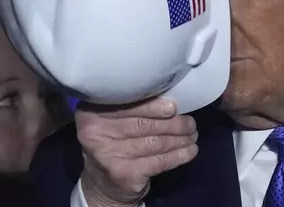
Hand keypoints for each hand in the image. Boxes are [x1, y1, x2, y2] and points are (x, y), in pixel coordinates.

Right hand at [76, 99, 198, 206]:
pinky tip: (190, 151)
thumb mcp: (112, 120)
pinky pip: (159, 161)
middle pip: (143, 124)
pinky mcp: (124, 174)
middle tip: (190, 123)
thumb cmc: (113, 142)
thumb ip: (131, 107)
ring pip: (155, 143)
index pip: (127, 105)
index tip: (174, 107)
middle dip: (173, 123)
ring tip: (192, 134)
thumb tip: (171, 100)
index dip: (154, 106)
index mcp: (90, 112)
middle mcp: (95, 133)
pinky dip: (179, 155)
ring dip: (180, 139)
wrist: (102, 184)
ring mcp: (109, 155)